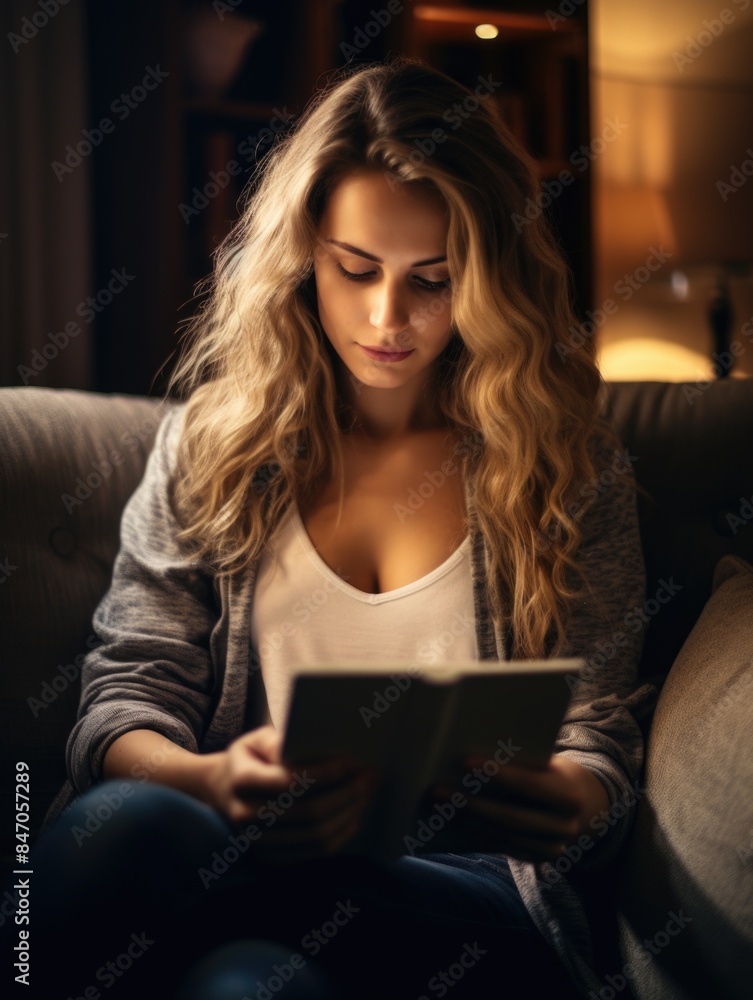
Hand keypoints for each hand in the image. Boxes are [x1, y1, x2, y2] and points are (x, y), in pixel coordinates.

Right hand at [203, 725, 381, 862]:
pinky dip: (339, 835)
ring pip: (315, 836)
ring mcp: (257, 843)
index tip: (353, 762)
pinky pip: (312, 853)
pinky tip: (354, 816)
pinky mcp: (269, 858)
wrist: (221, 790)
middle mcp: (246, 815)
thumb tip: (315, 752)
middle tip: (371, 777)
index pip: (291, 781)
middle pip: (309, 812)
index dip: (326, 773)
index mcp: (241, 781)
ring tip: (367, 794)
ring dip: (348, 814)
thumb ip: (281, 741)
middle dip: (346, 793)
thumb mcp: (257, 739)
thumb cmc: (248, 758)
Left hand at [427, 753, 609, 862]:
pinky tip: (454, 819)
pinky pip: (502, 847)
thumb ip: (523, 763)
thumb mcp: (549, 762)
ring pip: (502, 835)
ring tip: (439, 803)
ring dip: (467, 819)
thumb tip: (474, 757)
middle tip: (438, 789)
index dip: (498, 773)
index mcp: (570, 794)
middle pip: (510, 817)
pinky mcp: (537, 859)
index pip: (530, 784)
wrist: (585, 803)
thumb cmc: (555, 770)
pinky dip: (476, 832)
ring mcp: (552, 848)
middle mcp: (564, 826)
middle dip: (471, 804)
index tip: (465, 761)